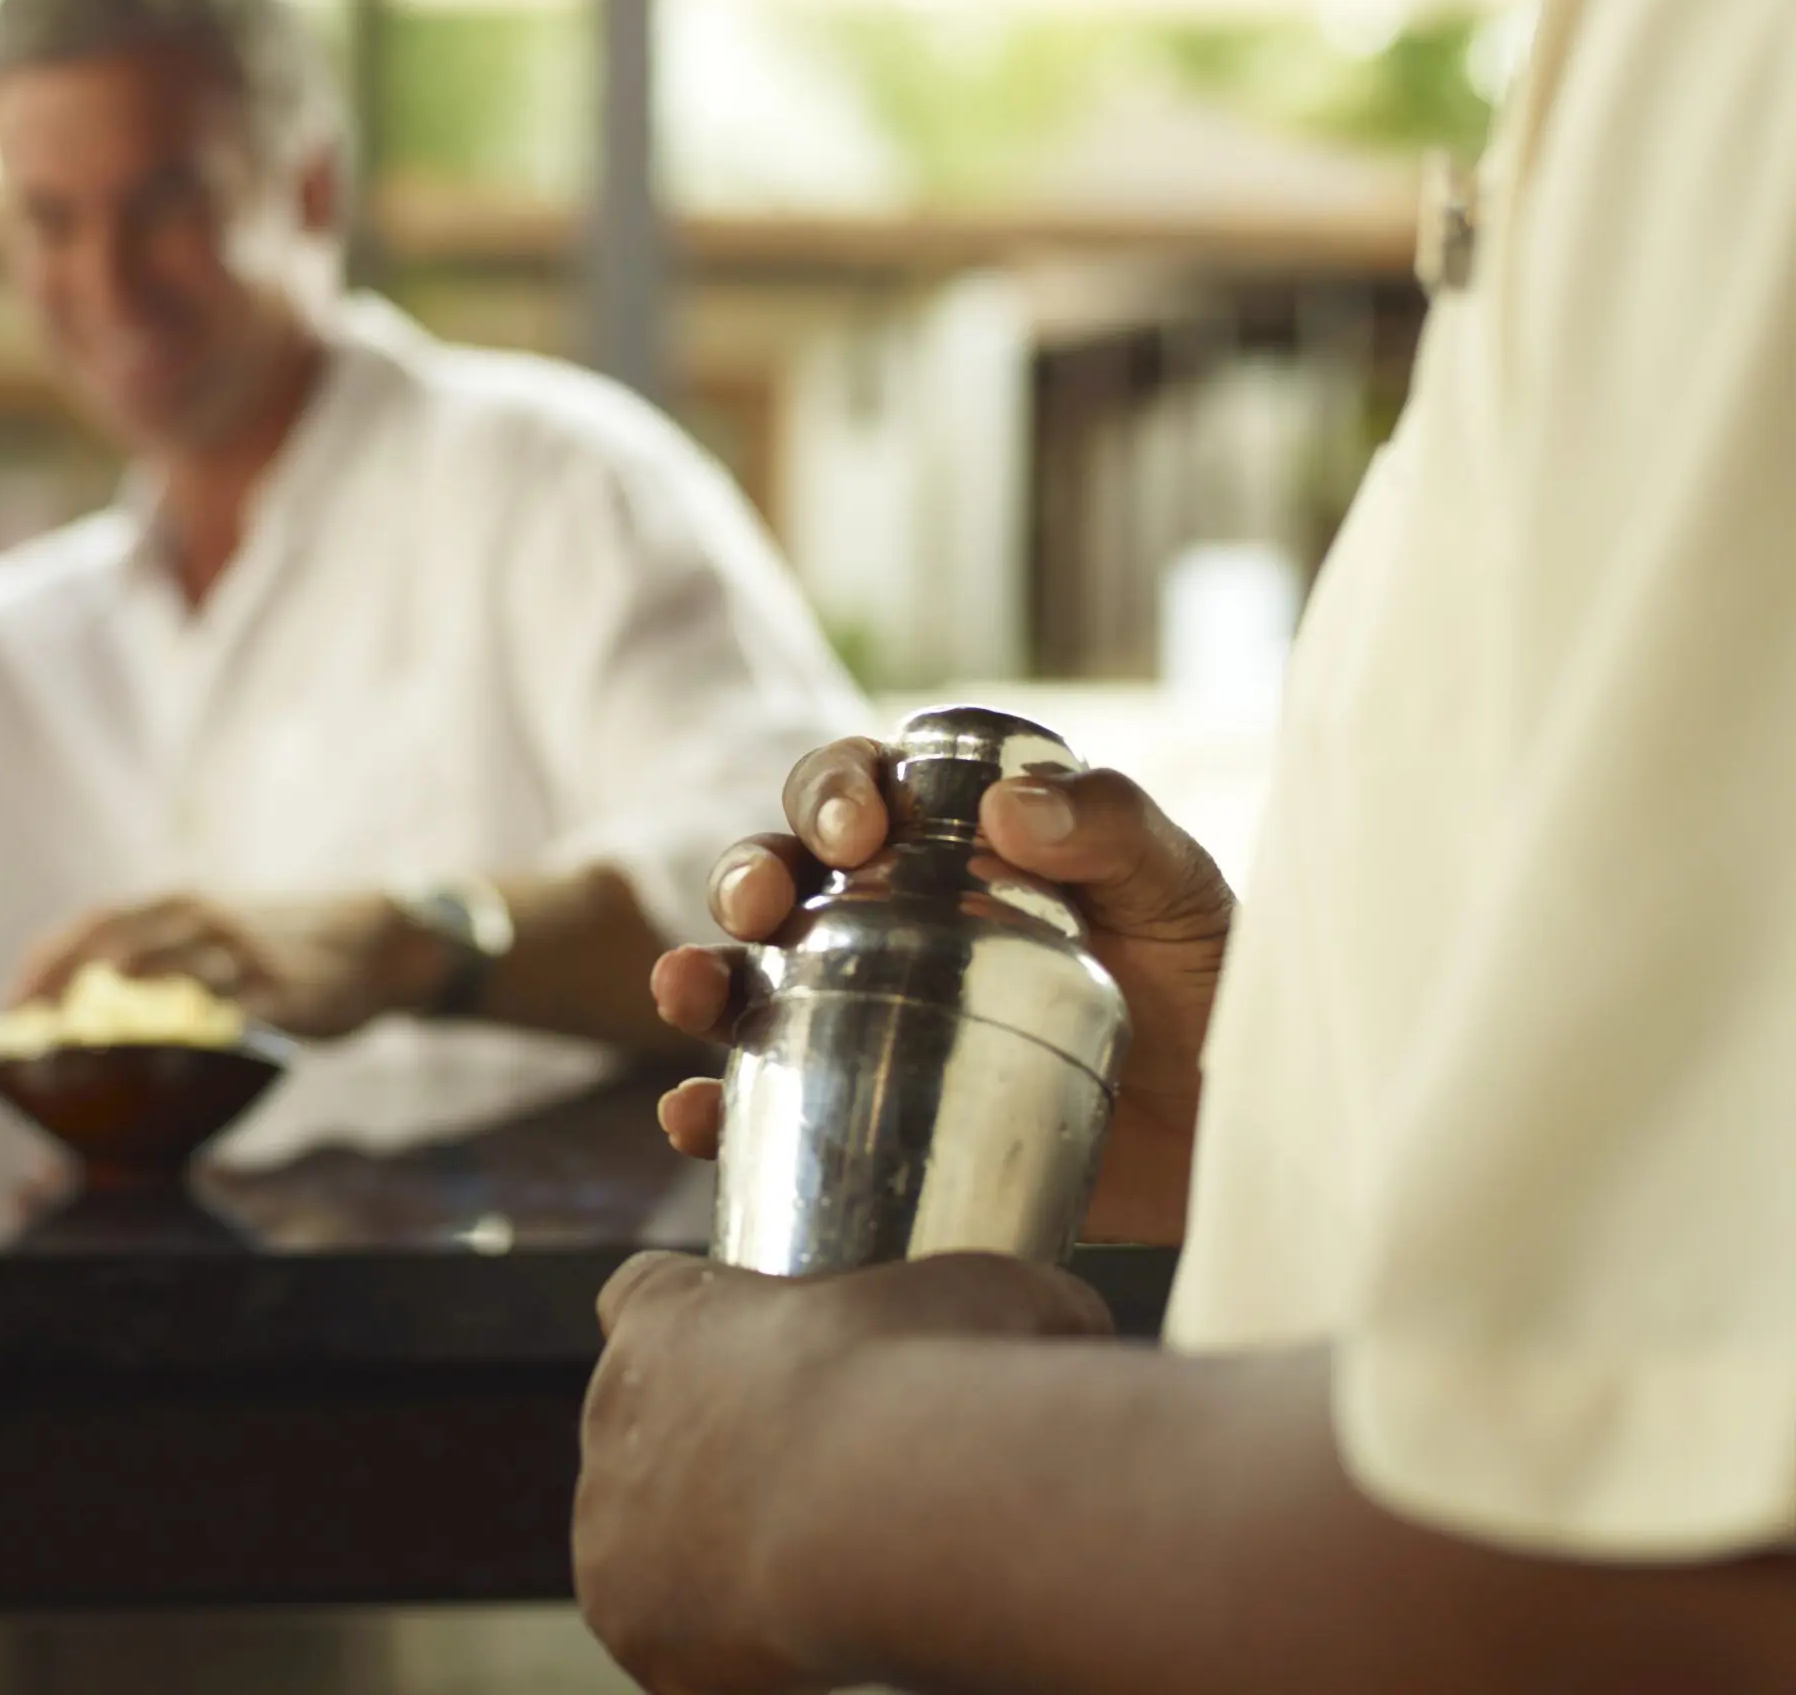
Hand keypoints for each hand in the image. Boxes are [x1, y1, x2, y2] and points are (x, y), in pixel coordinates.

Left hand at [10, 892, 454, 1040]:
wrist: (374, 941)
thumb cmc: (276, 948)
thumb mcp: (214, 932)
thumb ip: (157, 960)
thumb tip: (80, 1012)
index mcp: (179, 902)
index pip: (94, 926)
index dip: (44, 967)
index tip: (6, 1013)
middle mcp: (205, 919)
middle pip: (118, 959)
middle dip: (66, 1008)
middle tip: (33, 1057)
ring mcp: (246, 956)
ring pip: (167, 991)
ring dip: (115, 1035)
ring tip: (75, 1073)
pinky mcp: (285, 996)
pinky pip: (232, 1022)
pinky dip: (193, 1046)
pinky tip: (163, 1073)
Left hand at [577, 1248, 1111, 1694]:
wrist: (895, 1503)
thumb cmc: (939, 1378)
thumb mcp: (996, 1298)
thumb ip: (1012, 1306)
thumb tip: (1071, 1321)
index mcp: (667, 1313)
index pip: (637, 1298)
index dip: (695, 1331)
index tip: (754, 1364)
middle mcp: (611, 1412)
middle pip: (646, 1432)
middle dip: (719, 1458)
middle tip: (818, 1490)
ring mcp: (607, 1526)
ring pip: (648, 1541)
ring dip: (714, 1556)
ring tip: (816, 1572)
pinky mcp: (632, 1627)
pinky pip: (674, 1645)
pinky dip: (728, 1654)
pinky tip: (800, 1648)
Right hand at [650, 739, 1233, 1242]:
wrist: (1233, 1136)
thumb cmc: (1211, 983)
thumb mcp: (1182, 888)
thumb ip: (1114, 826)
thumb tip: (1013, 808)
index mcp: (946, 842)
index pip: (858, 787)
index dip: (832, 791)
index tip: (855, 832)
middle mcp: (884, 919)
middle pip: (780, 874)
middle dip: (748, 876)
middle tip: (763, 903)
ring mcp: (864, 1016)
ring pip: (747, 980)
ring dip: (700, 976)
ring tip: (690, 991)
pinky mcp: (862, 1114)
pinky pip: (762, 1107)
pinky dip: (709, 1110)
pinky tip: (693, 1115)